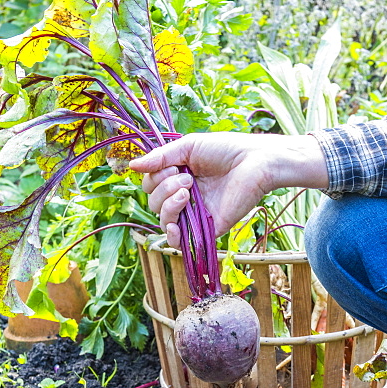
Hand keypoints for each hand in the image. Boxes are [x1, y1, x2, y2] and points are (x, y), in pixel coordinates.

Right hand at [129, 133, 327, 246]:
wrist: (255, 162)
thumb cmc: (226, 150)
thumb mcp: (188, 147)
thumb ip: (160, 158)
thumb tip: (132, 166)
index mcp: (178, 176)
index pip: (150, 185)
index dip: (154, 178)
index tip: (174, 166)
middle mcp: (184, 196)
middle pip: (153, 202)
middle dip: (164, 188)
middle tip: (188, 178)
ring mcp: (194, 214)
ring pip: (163, 220)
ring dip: (169, 204)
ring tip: (189, 191)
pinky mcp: (207, 228)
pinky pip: (179, 241)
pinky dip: (172, 236)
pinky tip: (176, 226)